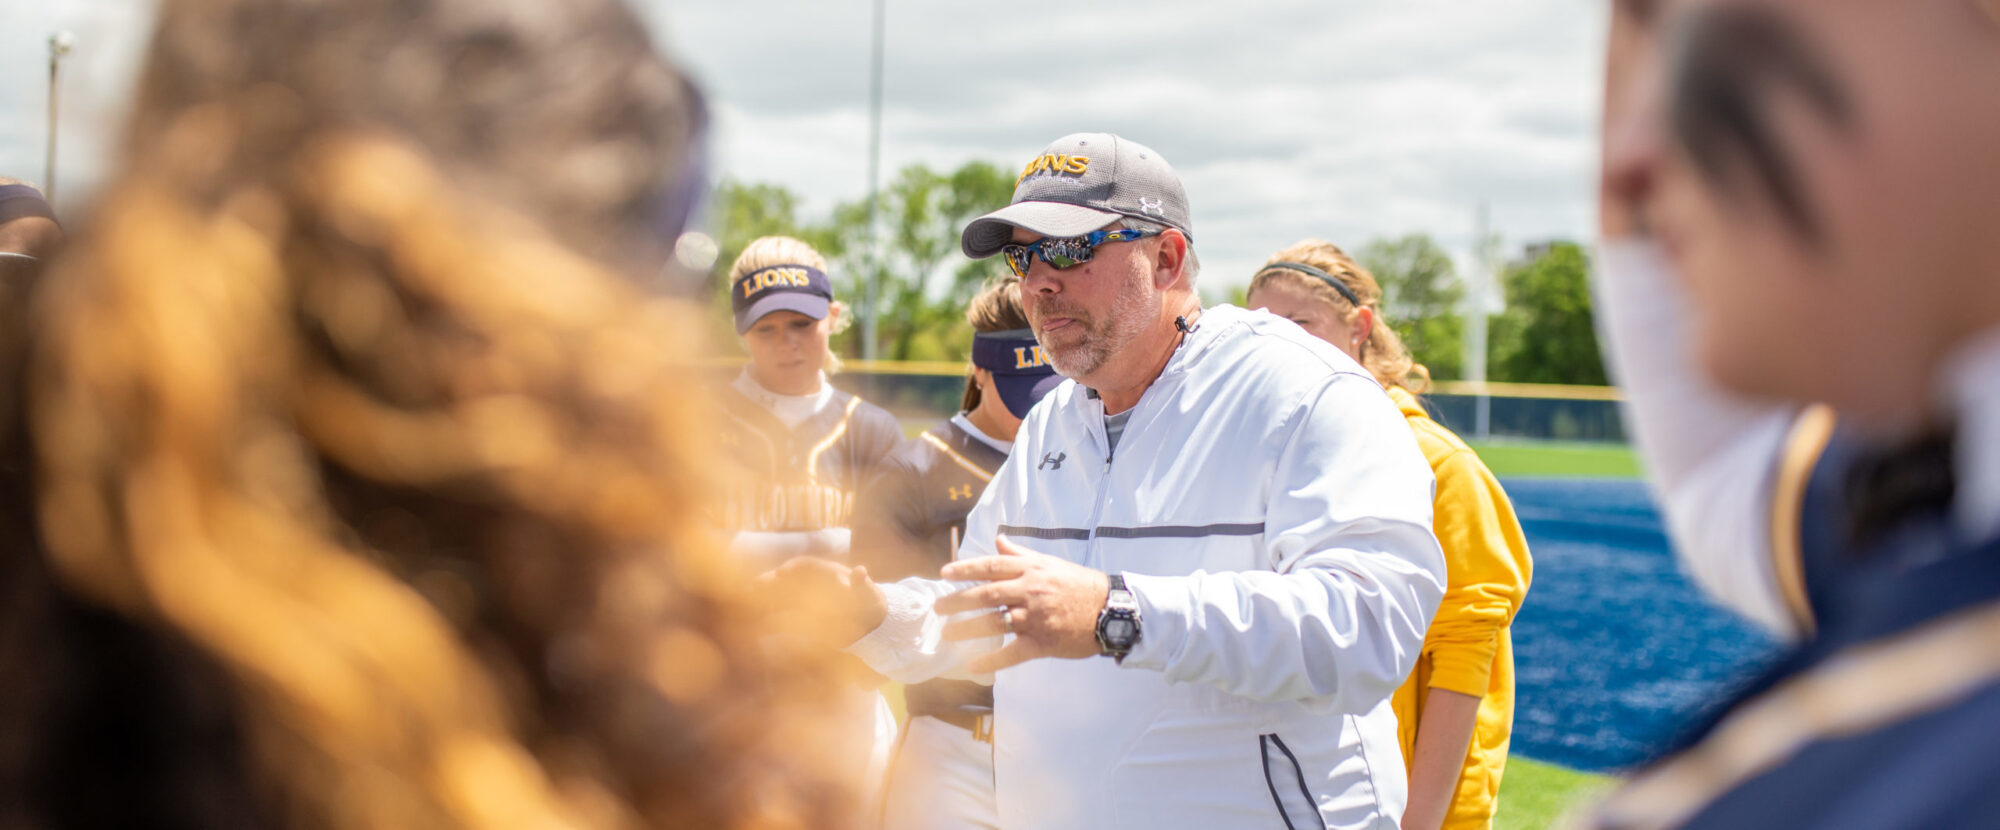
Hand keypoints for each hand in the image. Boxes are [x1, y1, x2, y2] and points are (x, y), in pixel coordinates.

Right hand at [756, 556, 886, 647]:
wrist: (867, 615)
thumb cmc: (867, 600)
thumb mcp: (867, 593)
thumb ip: (861, 583)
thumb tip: (860, 571)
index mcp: (826, 571)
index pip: (805, 565)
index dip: (792, 568)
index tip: (781, 573)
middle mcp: (811, 579)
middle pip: (785, 577)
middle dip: (768, 581)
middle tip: (750, 587)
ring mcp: (802, 593)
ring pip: (777, 592)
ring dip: (762, 596)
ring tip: (744, 601)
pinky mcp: (798, 609)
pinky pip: (778, 609)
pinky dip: (767, 612)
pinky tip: (754, 620)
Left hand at [935, 536, 1110, 672]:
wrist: (1110, 609)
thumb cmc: (1078, 584)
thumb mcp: (1049, 562)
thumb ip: (1020, 553)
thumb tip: (998, 540)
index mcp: (1030, 570)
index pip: (991, 566)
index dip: (966, 569)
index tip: (945, 573)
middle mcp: (1030, 591)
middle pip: (986, 595)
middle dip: (958, 601)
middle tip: (938, 608)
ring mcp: (1036, 618)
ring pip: (994, 623)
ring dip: (967, 629)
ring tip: (947, 634)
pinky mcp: (1043, 643)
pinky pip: (1012, 653)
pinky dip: (992, 659)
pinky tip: (973, 665)